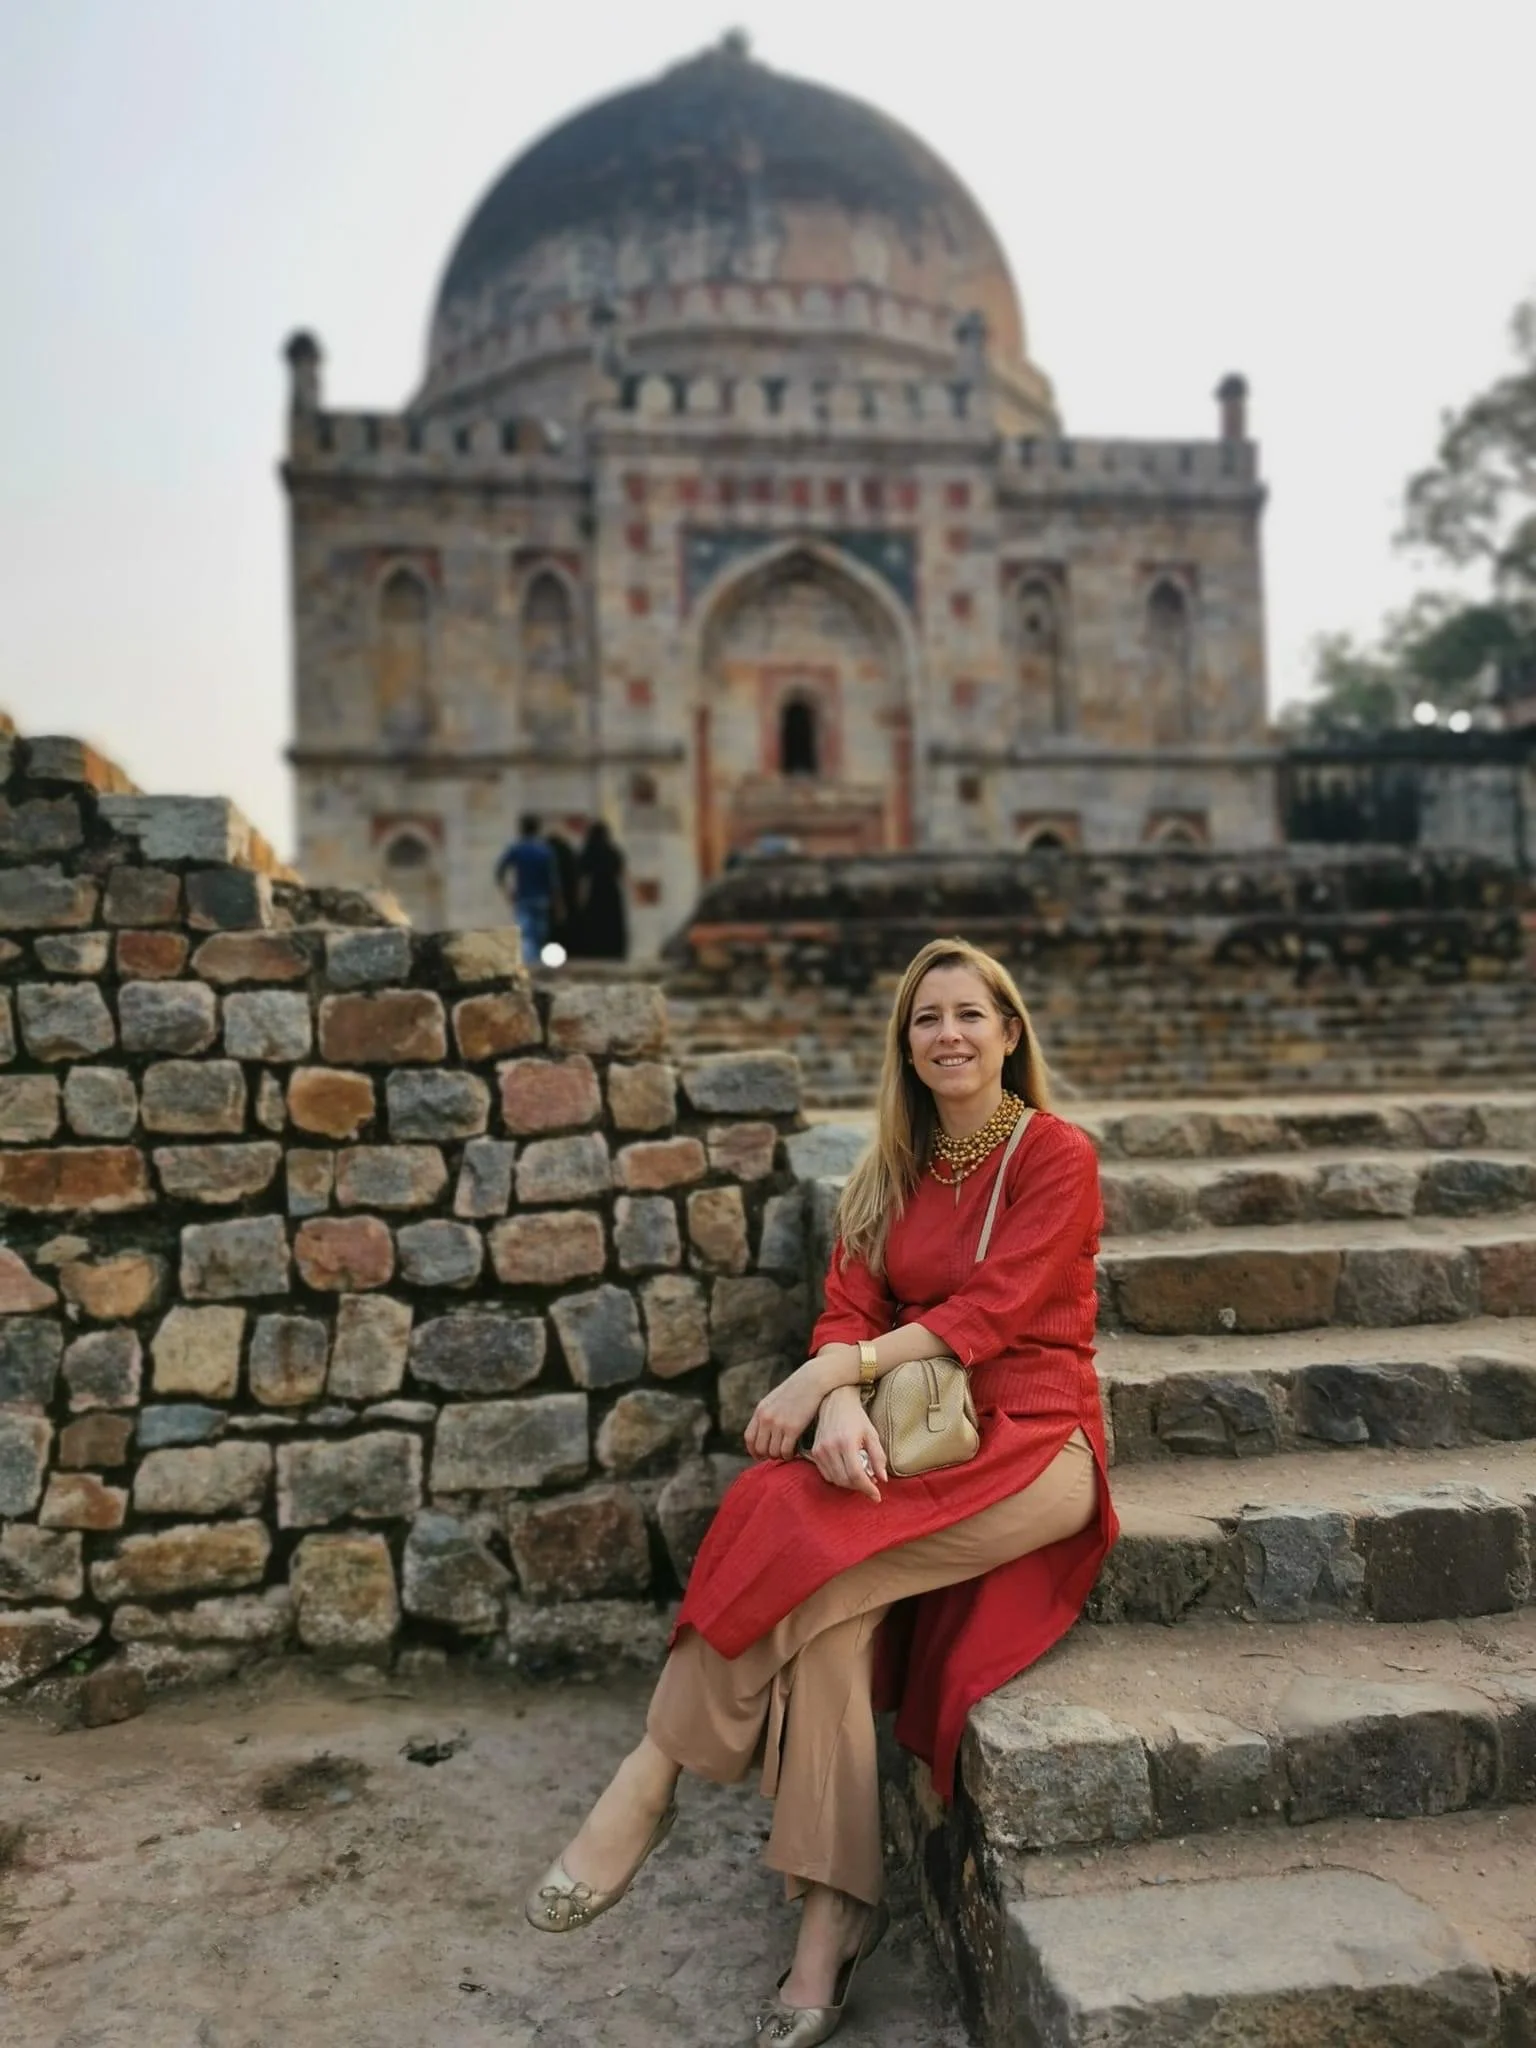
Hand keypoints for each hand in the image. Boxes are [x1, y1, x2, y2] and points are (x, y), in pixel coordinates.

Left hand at [744, 1363, 832, 1462]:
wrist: (812, 1380)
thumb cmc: (796, 1390)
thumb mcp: (775, 1399)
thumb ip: (767, 1413)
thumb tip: (763, 1430)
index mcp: (760, 1411)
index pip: (749, 1438)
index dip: (753, 1450)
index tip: (760, 1456)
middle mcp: (766, 1418)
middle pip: (759, 1448)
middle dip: (767, 1456)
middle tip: (777, 1455)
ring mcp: (779, 1424)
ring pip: (773, 1452)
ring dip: (780, 1456)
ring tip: (787, 1453)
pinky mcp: (793, 1428)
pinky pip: (786, 1451)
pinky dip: (789, 1455)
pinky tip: (794, 1452)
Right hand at [809, 1386, 888, 1502]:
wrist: (836, 1401)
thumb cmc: (856, 1417)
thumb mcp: (872, 1434)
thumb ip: (878, 1457)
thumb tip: (882, 1479)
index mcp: (846, 1442)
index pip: (856, 1475)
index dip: (867, 1489)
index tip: (877, 1496)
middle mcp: (830, 1447)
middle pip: (845, 1480)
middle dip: (860, 1488)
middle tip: (871, 1485)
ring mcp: (820, 1450)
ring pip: (835, 1480)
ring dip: (849, 1484)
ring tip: (861, 1478)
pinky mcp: (814, 1451)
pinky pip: (826, 1474)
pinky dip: (838, 1478)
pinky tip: (847, 1472)